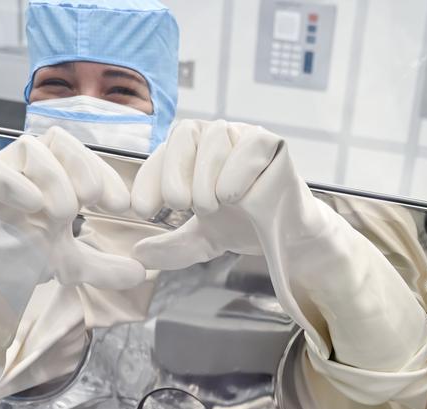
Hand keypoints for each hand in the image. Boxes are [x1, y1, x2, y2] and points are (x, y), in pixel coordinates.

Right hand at [0, 126, 144, 292]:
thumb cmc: (22, 260)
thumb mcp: (71, 265)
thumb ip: (106, 266)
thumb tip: (142, 271)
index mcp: (52, 173)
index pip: (82, 154)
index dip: (105, 174)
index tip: (121, 205)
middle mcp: (26, 164)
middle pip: (59, 140)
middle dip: (83, 169)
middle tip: (91, 202)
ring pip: (31, 149)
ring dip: (54, 180)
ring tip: (60, 214)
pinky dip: (16, 183)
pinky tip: (31, 205)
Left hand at [129, 120, 426, 372]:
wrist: (288, 240)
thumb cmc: (247, 229)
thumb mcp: (203, 240)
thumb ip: (172, 246)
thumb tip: (138, 255)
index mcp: (196, 151)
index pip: (164, 150)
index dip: (148, 179)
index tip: (143, 212)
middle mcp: (220, 137)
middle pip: (186, 134)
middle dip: (176, 175)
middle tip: (183, 208)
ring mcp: (247, 136)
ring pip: (217, 137)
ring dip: (206, 178)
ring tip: (215, 206)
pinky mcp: (274, 145)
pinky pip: (250, 145)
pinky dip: (236, 173)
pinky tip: (236, 198)